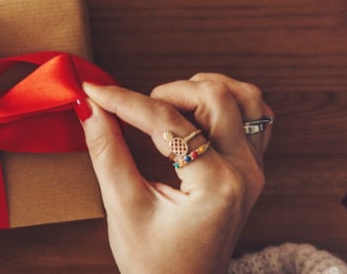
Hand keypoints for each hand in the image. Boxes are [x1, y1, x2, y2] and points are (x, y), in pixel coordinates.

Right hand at [80, 73, 271, 273]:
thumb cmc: (156, 265)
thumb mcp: (124, 209)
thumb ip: (107, 152)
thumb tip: (90, 108)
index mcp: (216, 185)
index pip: (167, 122)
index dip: (124, 101)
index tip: (94, 91)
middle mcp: (245, 173)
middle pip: (216, 96)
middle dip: (167, 92)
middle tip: (133, 110)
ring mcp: (254, 170)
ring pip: (245, 98)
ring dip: (203, 90)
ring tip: (167, 105)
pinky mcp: (252, 170)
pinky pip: (257, 118)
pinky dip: (228, 104)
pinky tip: (196, 114)